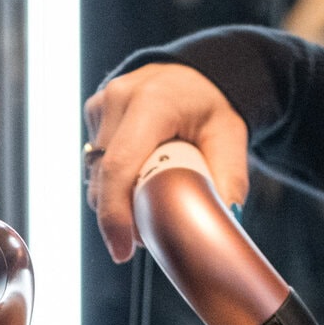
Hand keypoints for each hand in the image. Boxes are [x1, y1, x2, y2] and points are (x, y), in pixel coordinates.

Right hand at [85, 63, 249, 261]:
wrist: (194, 74)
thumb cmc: (212, 108)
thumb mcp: (230, 138)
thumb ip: (227, 180)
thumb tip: (223, 223)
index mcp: (153, 102)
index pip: (120, 166)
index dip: (115, 214)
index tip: (123, 250)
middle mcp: (120, 97)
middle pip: (105, 177)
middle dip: (120, 216)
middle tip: (147, 234)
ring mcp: (102, 102)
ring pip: (96, 173)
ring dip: (116, 198)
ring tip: (147, 199)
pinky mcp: (93, 111)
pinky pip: (95, 161)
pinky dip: (113, 179)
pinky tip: (138, 175)